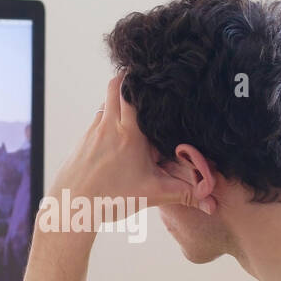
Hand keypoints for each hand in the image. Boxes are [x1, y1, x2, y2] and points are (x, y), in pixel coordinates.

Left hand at [50, 74, 215, 221]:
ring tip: (134, 111)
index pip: (131, 90)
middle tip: (143, 83)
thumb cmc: (110, 198)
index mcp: (129, 133)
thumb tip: (210, 203)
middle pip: (114, 86)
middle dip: (127, 81)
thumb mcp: (152, 194)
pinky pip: (97, 121)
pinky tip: (116, 137)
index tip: (152, 73)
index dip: (140, 77)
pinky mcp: (82, 140)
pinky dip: (107, 120)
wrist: (70, 206)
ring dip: (117, 102)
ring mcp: (93, 131)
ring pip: (105, 104)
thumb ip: (182, 194)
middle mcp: (109, 126)